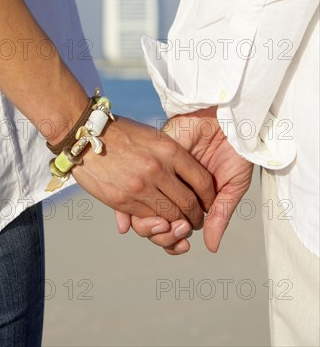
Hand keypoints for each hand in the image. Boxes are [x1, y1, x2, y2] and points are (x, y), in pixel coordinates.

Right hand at [71, 116, 215, 227]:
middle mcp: (158, 169)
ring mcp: (140, 187)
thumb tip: (190, 181)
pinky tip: (159, 222)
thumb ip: (171, 158)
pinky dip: (157, 225)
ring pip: (170, 217)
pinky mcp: (123, 201)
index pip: (202, 181)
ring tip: (181, 226)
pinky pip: (148, 220)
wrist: (85, 136)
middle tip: (198, 221)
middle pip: (189, 204)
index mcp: (169, 150)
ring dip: (179, 226)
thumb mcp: (152, 137)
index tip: (210, 202)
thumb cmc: (121, 133)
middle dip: (197, 217)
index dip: (210, 196)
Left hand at [115, 107, 252, 252]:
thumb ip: (220, 215)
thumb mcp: (232, 186)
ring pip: (142, 206)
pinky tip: (132, 219)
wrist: (230, 118)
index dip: (174, 240)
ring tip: (163, 225)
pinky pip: (134, 184)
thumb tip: (211, 248)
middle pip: (155, 220)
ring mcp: (160, 173)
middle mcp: (172, 187)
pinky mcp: (152, 158)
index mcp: (190, 197)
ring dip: (148, 223)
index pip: (175, 226)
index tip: (182, 245)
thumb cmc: (236, 151)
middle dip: (162, 234)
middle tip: (175, 233)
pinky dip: (130, 205)